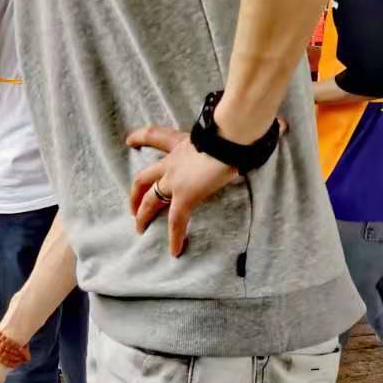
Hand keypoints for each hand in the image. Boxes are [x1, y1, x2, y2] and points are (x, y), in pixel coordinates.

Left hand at [126, 124, 236, 257]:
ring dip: (143, 215)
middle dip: (135, 193)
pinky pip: (176, 221)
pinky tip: (175, 251)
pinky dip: (175, 237)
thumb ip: (224, 138)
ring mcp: (175, 180)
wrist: (229, 136)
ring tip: (140, 229)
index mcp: (180, 144)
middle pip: (143, 178)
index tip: (129, 141)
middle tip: (132, 207)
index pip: (154, 136)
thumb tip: (254, 135)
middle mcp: (172, 162)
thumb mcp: (220, 132)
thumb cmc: (231, 131)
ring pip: (149, 200)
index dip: (139, 138)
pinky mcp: (185, 196)